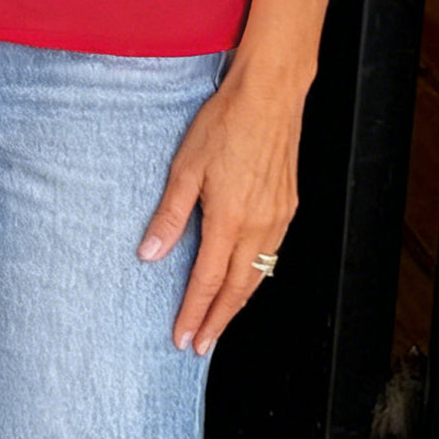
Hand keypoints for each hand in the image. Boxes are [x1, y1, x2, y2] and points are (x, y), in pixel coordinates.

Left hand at [136, 63, 302, 354]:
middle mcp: (258, 225)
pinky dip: (258, 273)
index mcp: (228, 218)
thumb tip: (150, 254)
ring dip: (239, 301)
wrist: (269, 95)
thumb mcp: (186, 167)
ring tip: (221, 319)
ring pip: (259, 273)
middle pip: (238, 289)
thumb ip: (169, 215)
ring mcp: (278, 216)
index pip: (208, 281)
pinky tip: (247, 275)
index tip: (184, 337)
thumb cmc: (225, 122)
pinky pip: (273, 252)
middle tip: (201, 343)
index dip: (194, 312)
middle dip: (218, 320)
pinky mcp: (289, 205)